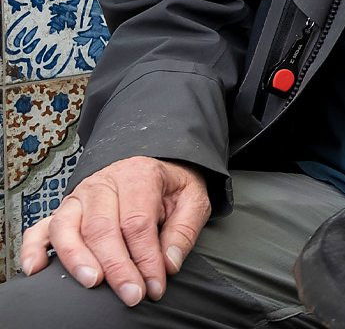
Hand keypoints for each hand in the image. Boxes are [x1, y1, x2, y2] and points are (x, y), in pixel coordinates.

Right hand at [17, 156, 210, 306]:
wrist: (155, 167)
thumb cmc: (172, 187)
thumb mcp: (193, 199)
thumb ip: (184, 231)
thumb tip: (169, 265)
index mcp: (138, 176)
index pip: (138, 222)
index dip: (145, 258)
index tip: (153, 286)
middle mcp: (103, 184)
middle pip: (102, 228)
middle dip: (116, 266)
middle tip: (130, 295)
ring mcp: (78, 197)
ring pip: (67, 228)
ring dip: (77, 258)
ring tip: (92, 283)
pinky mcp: (63, 211)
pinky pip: (41, 229)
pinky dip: (34, 248)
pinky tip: (36, 269)